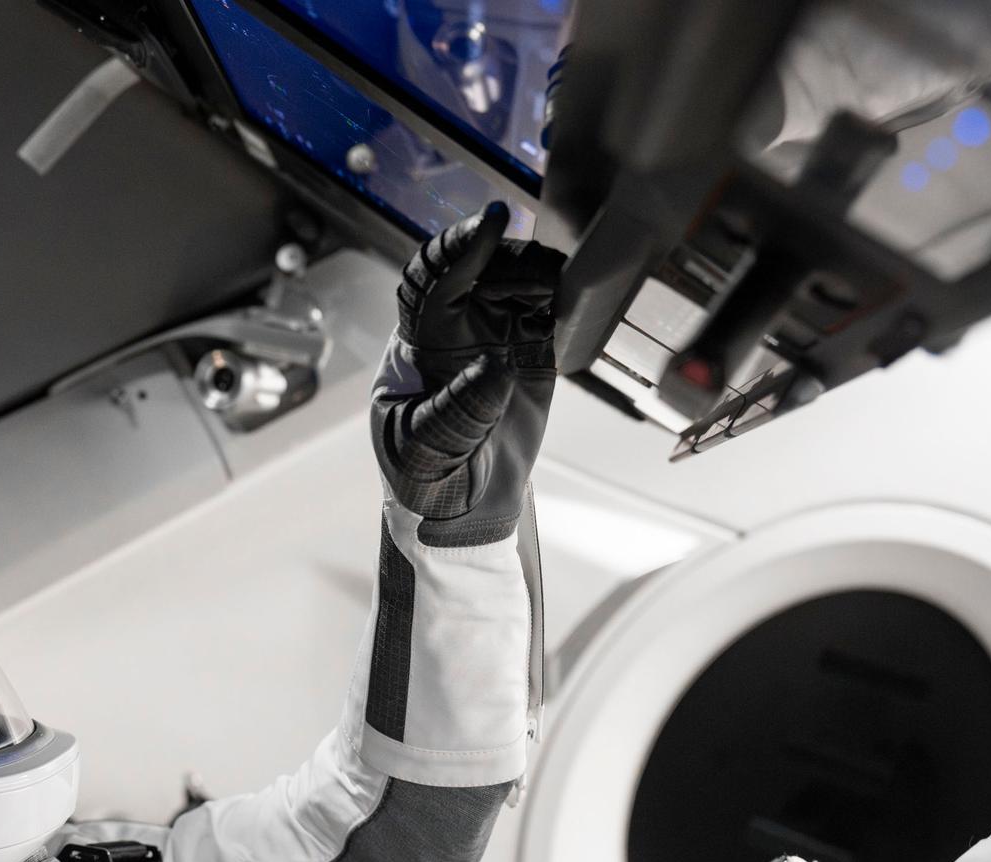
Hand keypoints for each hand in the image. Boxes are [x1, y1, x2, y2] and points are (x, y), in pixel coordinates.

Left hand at [372, 203, 562, 542]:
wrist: (461, 510)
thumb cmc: (427, 482)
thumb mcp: (427, 455)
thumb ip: (457, 413)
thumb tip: (494, 365)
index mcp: (416, 347)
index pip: (431, 283)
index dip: (459, 249)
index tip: (491, 222)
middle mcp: (451, 330)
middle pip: (477, 268)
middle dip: (508, 256)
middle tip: (544, 268)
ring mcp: (492, 337)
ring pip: (514, 280)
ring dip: (538, 272)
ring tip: (560, 286)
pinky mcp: (528, 352)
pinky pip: (545, 308)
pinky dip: (562, 295)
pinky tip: (574, 298)